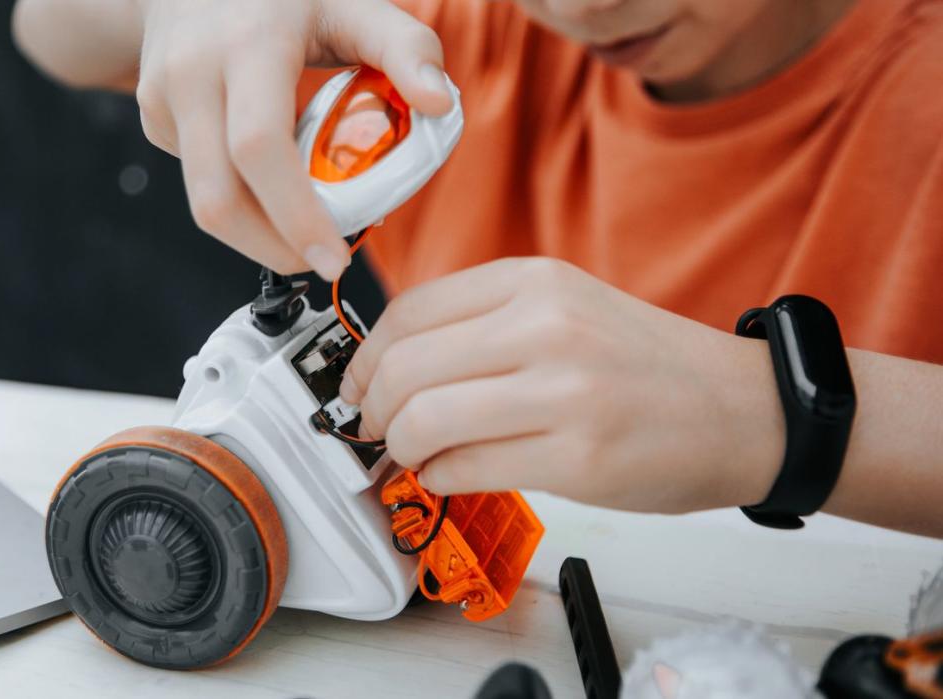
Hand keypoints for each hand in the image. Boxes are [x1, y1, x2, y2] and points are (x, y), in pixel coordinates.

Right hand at [134, 0, 453, 279]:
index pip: (259, 148)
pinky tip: (267, 173)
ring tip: (303, 226)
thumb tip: (440, 104)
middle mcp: (193, 73)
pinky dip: (239, 194)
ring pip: (204, 200)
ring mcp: (163, 97)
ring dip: (256, 231)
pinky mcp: (152, 116)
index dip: (294, 214)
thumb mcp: (351, 3)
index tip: (332, 255)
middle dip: (272, 248)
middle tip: (321, 260)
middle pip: (217, 198)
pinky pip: (197, 178)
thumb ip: (405, 46)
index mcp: (248, 45)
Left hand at [339, 258, 784, 513]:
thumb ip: (484, 324)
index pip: (408, 313)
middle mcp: (546, 328)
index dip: (364, 359)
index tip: (357, 386)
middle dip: (372, 410)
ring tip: (413, 456)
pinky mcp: (577, 459)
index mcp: (535, 282)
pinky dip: (440, 478)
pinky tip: (453, 475)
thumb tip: (393, 366)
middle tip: (376, 429)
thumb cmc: (649, 365)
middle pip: (403, 368)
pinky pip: (465, 470)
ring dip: (401, 449)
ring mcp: (564, 393)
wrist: (745, 411)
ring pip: (424, 421)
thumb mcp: (567, 307)